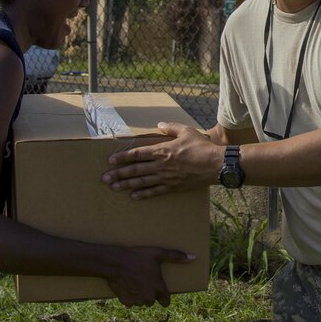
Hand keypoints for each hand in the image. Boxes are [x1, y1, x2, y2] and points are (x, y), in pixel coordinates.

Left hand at [102, 122, 221, 199]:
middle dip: (118, 174)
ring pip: (141, 182)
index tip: (111, 160)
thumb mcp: (186, 131)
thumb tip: (159, 125)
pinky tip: (133, 196)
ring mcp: (166, 177)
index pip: (137, 154)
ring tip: (114, 188)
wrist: (215, 165)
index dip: (122, 157)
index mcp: (162, 150)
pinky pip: (155, 191)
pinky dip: (143, 194)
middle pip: (135, 170)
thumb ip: (170, 127)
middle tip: (104, 178)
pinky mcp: (173, 186)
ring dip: (126, 185)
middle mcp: (160, 165)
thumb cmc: (202, 146)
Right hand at [105, 246, 194, 306]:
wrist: (116, 262)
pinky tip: (126, 285)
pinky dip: (128, 296)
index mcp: (159, 288)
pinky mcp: (126, 301)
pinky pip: (130, 302)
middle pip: (152, 300)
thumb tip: (193, 257)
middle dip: (149, 293)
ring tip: (134, 281)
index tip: (159, 290)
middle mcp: (149, 297)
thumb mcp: (158, 253)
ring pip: (141, 302)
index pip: (166, 301)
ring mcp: (137, 300)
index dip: (163, 296)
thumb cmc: (138, 256)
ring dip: (139, 295)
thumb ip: (176, 257)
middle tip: (143, 280)